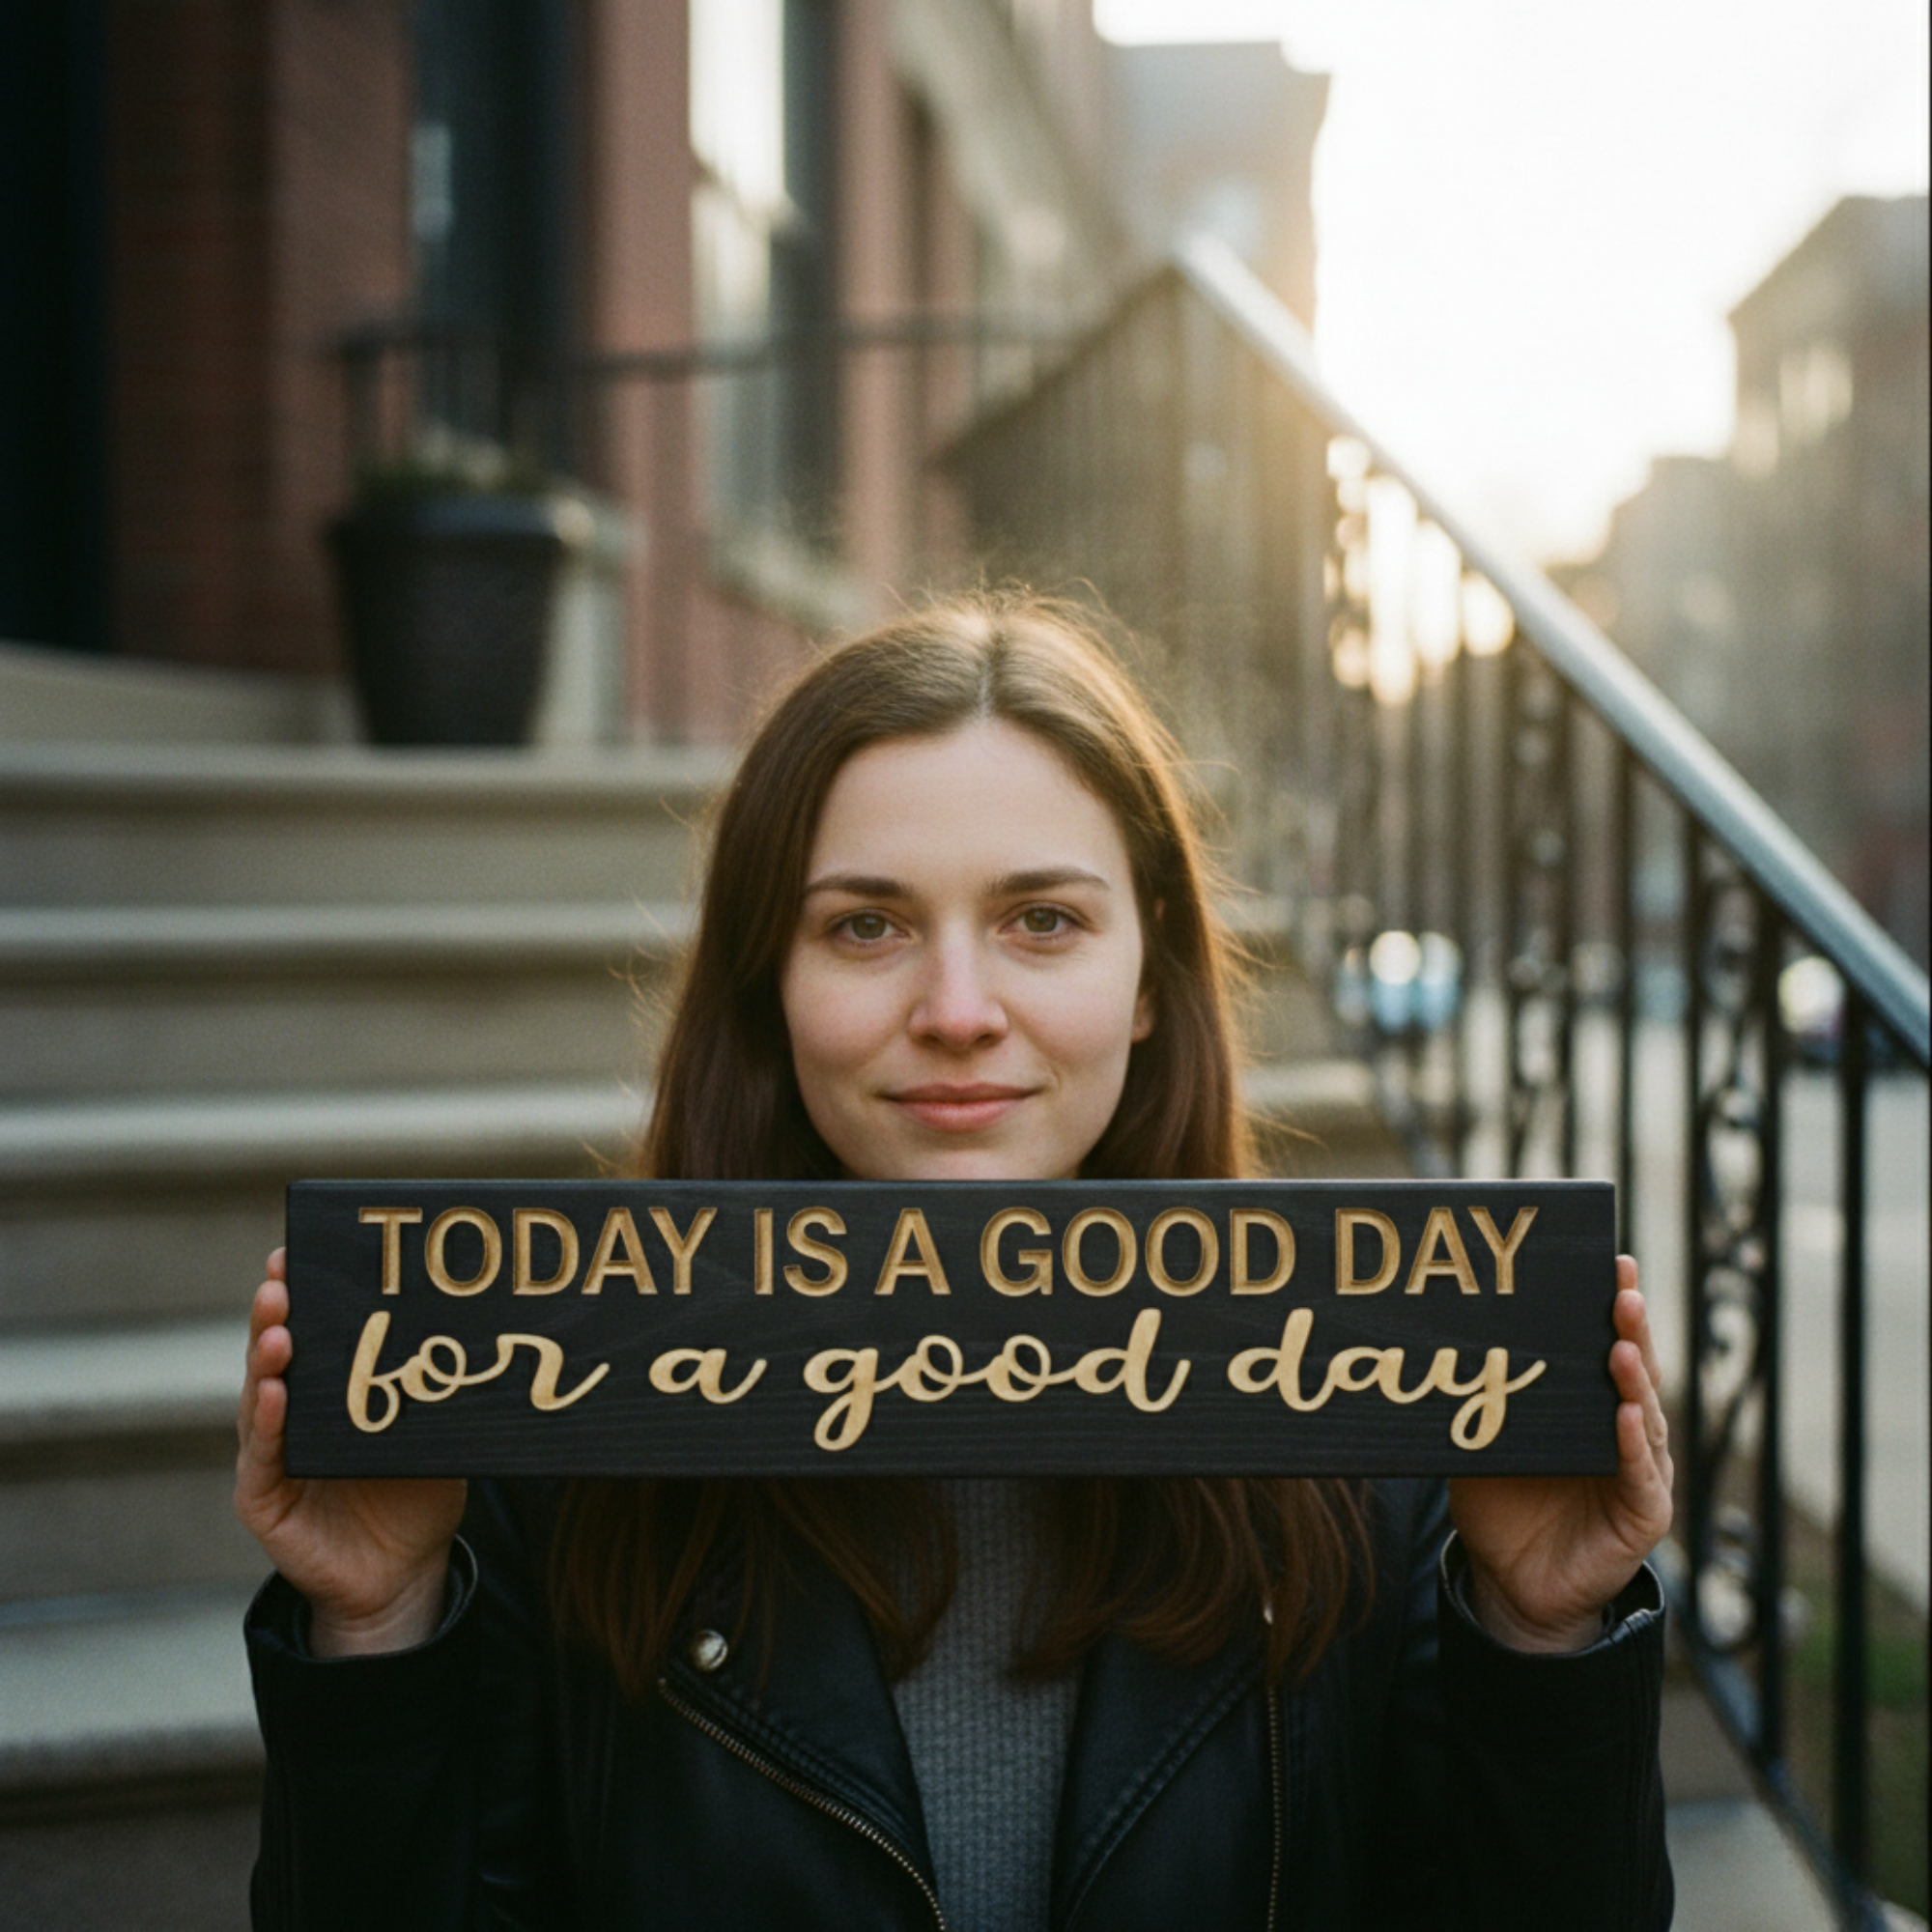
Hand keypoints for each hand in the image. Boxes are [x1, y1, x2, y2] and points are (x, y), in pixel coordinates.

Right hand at [235, 1249, 467, 1655]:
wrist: (402, 1574)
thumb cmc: (418, 1494)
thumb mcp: (435, 1432)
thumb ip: (442, 1391)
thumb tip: (494, 1335)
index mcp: (333, 1390)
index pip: (313, 1331)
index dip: (304, 1292)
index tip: (301, 1249)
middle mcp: (295, 1413)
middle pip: (278, 1352)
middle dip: (277, 1311)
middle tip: (281, 1276)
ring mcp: (273, 1453)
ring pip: (260, 1396)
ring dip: (266, 1358)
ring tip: (277, 1327)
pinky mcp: (263, 1498)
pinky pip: (262, 1456)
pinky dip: (265, 1423)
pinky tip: (274, 1394)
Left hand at [1448, 1257, 1672, 1651]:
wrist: (1512, 1585)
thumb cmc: (1501, 1505)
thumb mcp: (1483, 1442)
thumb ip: (1479, 1401)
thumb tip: (1432, 1343)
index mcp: (1587, 1406)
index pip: (1605, 1347)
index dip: (1610, 1308)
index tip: (1608, 1262)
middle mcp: (1621, 1431)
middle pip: (1632, 1371)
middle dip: (1630, 1329)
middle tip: (1622, 1289)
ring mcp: (1637, 1472)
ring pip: (1642, 1415)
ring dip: (1633, 1378)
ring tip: (1620, 1345)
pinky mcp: (1642, 1515)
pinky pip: (1640, 1475)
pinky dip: (1632, 1445)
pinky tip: (1623, 1416)